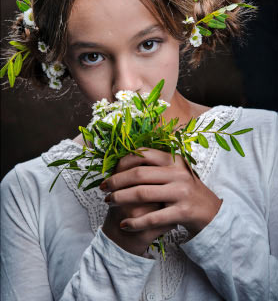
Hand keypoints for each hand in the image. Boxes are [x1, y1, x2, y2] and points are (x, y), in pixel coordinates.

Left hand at [101, 148, 221, 255]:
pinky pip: (153, 217)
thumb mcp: (175, 171)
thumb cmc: (186, 190)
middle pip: (138, 174)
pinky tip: (124, 225)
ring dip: (121, 198)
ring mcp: (181, 192)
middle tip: (103, 188)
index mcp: (174, 159)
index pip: (142, 155)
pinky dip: (135, 222)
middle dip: (116, 181)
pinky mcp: (183, 212)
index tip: (109, 171)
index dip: (122, 162)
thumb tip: (123, 161)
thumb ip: (155, 165)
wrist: (211, 212)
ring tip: (109, 202)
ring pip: (142, 193)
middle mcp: (178, 173)